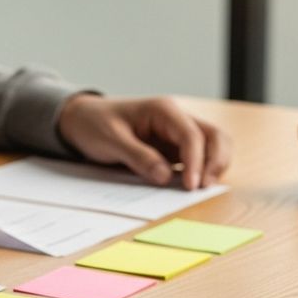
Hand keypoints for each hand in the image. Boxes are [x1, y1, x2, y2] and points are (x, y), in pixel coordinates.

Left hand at [58, 95, 230, 189]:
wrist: (82, 120)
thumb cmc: (94, 124)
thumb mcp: (111, 140)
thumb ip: (138, 157)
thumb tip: (165, 177)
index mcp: (163, 110)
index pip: (191, 135)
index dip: (196, 161)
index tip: (191, 185)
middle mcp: (176, 119)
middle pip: (213, 136)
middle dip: (215, 161)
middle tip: (204, 187)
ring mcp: (177, 134)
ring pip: (212, 145)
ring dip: (215, 165)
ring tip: (203, 187)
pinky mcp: (173, 149)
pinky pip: (198, 158)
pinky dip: (202, 170)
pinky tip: (194, 185)